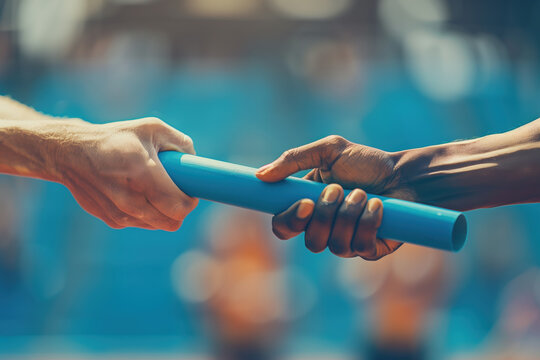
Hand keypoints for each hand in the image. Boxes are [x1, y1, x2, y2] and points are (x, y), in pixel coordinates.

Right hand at [54, 117, 197, 229]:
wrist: (70, 154)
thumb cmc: (116, 138)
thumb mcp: (151, 128)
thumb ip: (180, 142)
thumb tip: (195, 161)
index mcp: (143, 173)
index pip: (180, 206)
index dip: (191, 201)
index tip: (190, 190)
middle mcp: (131, 198)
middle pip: (173, 222)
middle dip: (180, 209)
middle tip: (176, 192)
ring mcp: (120, 213)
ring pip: (158, 225)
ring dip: (163, 212)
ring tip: (154, 189)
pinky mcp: (112, 220)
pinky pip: (142, 223)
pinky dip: (147, 213)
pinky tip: (137, 193)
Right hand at [256, 135, 410, 259]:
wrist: (405, 174)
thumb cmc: (366, 162)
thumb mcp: (328, 151)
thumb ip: (293, 160)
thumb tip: (260, 175)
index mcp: (308, 207)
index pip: (283, 226)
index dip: (289, 220)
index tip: (304, 203)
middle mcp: (324, 228)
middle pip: (309, 241)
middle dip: (325, 214)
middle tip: (339, 189)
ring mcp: (347, 241)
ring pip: (334, 245)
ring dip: (350, 214)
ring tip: (363, 194)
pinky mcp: (369, 249)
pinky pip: (360, 246)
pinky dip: (368, 221)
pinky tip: (378, 206)